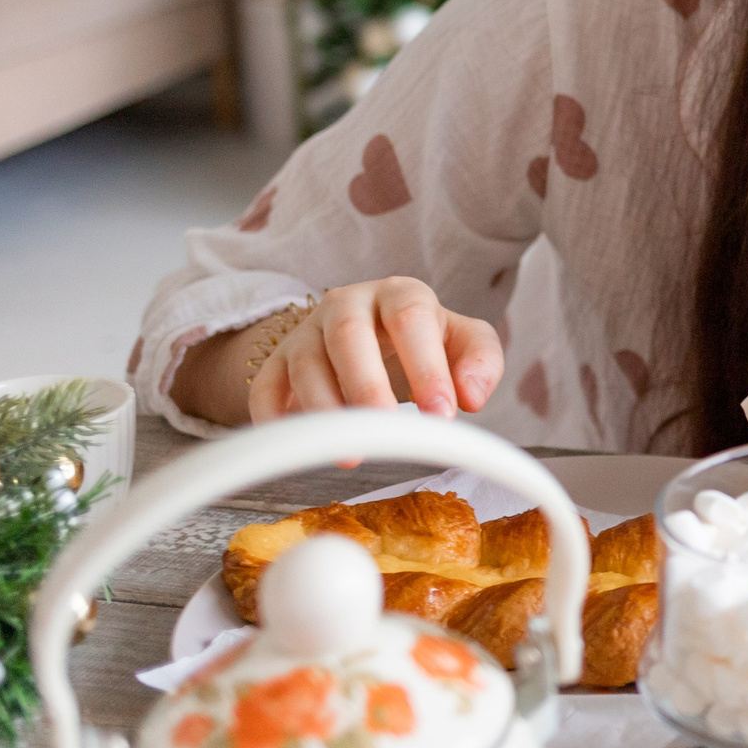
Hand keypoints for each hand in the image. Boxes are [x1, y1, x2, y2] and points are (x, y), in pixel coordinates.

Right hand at [248, 277, 503, 421]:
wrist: (371, 333)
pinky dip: (273, 416)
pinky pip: (265, 387)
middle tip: (386, 430)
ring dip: (325, 410)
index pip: (411, 319)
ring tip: (349, 453)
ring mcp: (308, 332)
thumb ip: (481, 361)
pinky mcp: (277, 362)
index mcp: (400, 294)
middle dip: (367, 386)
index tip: (441, 414)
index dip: (425, 366)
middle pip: (349, 336)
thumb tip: (471, 398)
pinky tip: (296, 446)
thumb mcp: (463, 341)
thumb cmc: (423, 341)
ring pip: (306, 364)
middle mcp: (348, 304)